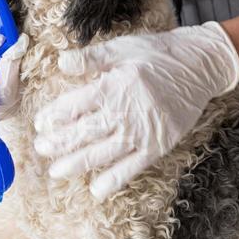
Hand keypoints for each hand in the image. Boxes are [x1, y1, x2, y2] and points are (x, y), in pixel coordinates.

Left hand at [32, 21, 238, 201]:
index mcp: (113, 86)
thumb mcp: (122, 48)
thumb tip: (61, 62)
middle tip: (40, 149)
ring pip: (102, 153)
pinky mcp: (158, 146)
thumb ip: (91, 58)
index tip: (40, 124)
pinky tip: (96, 190)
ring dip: (77, 163)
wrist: (198, 67)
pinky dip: (114, 180)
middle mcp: (125, 112)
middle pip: (84, 132)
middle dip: (59, 143)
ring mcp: (141, 132)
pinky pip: (132, 168)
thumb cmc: (158, 54)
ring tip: (57, 172)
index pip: (75, 105)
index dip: (55, 116)